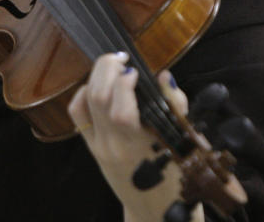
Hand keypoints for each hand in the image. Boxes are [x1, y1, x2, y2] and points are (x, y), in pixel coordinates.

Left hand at [68, 53, 197, 221]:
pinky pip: (78, 115)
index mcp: (141, 147)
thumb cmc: (178, 179)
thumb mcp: (186, 145)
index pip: (121, 110)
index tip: (136, 69)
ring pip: (85, 102)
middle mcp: (114, 146)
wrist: (156, 214)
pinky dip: (83, 93)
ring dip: (96, 76)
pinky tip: (98, 85)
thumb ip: (175, 107)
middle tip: (122, 58)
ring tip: (112, 65)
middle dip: (107, 68)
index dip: (125, 83)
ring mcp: (99, 147)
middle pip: (98, 98)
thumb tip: (164, 76)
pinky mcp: (92, 148)